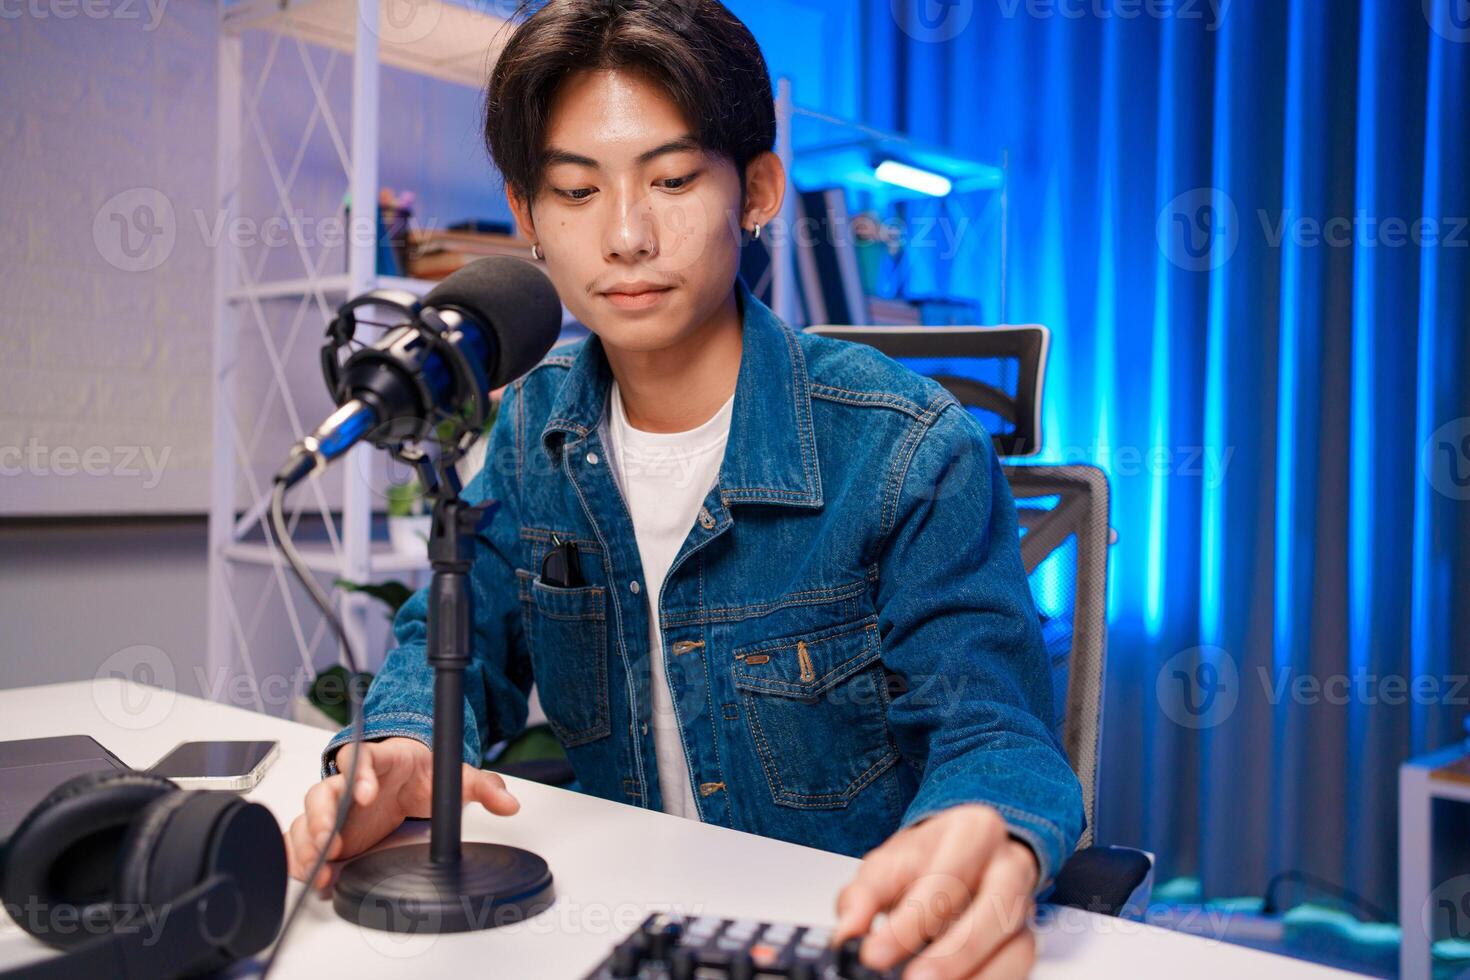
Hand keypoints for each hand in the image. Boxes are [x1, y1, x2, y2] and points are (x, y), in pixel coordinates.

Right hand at [283, 736, 520, 890]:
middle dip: (324, 817)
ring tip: (320, 865)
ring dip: (310, 842)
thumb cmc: (421, 772)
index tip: (366, 794)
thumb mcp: (454, 776)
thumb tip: (510, 803)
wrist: (407, 775)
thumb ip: (483, 787)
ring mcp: (336, 807)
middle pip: (324, 792)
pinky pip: (305, 840)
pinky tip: (312, 876)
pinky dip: (303, 857)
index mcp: (379, 760)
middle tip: (332, 840)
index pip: (361, 759)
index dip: (359, 775)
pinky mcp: (329, 831)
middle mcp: (350, 783)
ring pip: (308, 818)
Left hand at [833, 804, 1039, 979]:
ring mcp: (1024, 907)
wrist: (959, 852)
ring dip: (977, 976)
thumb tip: (847, 935)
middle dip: (954, 953)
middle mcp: (1008, 866)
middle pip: (995, 909)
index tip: (874, 953)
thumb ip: (863, 898)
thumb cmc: (925, 858)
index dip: (911, 921)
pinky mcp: (1026, 941)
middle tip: (914, 979)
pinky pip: (1019, 968)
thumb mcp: (887, 864)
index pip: (947, 877)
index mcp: (973, 832)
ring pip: (1018, 947)